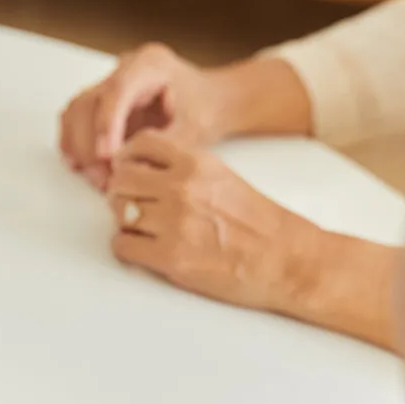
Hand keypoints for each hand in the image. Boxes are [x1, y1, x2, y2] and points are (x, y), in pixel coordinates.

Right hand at [59, 44, 311, 189]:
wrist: (211, 101)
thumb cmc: (205, 111)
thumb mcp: (193, 132)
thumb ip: (161, 147)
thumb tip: (128, 170)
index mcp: (150, 64)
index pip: (118, 90)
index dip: (106, 125)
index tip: (106, 157)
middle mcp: (125, 68)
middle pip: (90, 102)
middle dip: (90, 145)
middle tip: (103, 180)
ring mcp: (110, 83)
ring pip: (77, 111)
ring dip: (79, 148)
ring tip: (97, 179)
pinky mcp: (102, 101)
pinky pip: (77, 119)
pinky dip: (75, 143)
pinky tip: (82, 167)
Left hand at [107, 130, 322, 311]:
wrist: (285, 260)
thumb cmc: (259, 225)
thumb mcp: (223, 178)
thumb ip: (184, 170)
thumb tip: (142, 174)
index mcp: (197, 162)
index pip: (141, 143)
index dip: (128, 159)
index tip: (129, 172)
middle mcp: (182, 187)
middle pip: (121, 179)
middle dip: (122, 193)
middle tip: (133, 207)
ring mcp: (174, 223)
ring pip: (119, 212)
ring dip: (125, 222)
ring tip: (142, 231)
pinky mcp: (170, 257)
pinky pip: (122, 245)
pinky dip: (127, 249)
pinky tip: (144, 251)